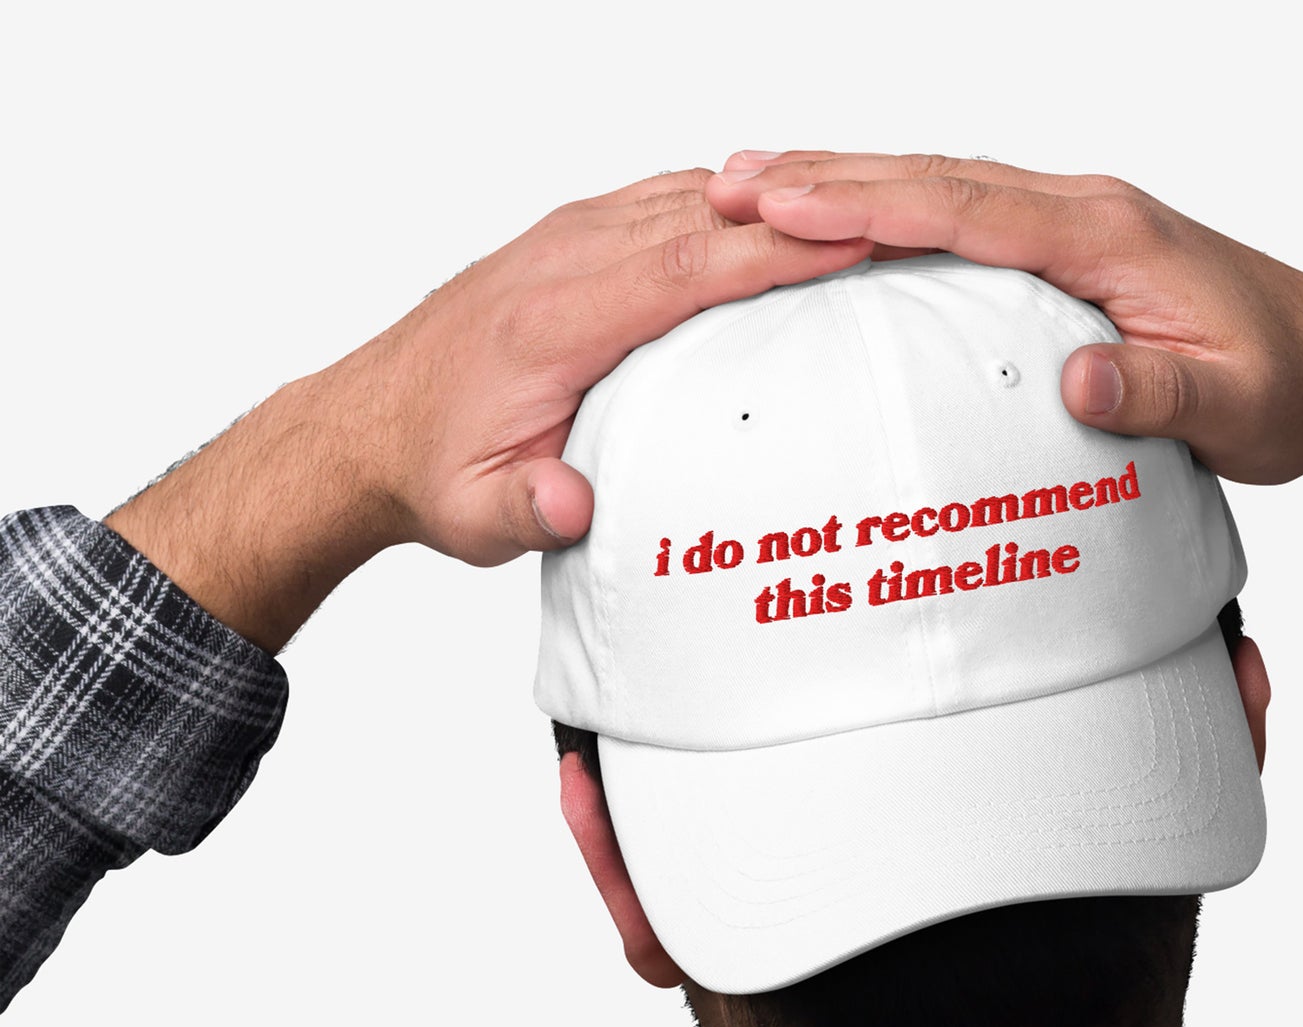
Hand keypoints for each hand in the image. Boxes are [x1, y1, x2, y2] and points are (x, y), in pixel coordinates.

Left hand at [108, 172, 870, 648]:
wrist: (365, 427)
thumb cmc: (434, 468)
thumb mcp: (476, 513)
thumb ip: (526, 507)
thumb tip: (571, 505)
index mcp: (551, 321)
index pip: (681, 269)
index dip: (771, 251)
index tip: (851, 239)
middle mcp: (560, 263)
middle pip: (702, 217)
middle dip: (802, 212)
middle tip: (897, 213)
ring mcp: (566, 242)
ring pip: (687, 198)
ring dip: (773, 202)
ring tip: (864, 208)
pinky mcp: (573, 243)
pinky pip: (666, 205)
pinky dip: (730, 205)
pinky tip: (782, 221)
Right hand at [706, 152, 1302, 508]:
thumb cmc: (1283, 384)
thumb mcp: (1232, 407)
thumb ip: (1159, 390)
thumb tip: (1080, 378)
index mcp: (1109, 234)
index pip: (967, 206)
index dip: (868, 201)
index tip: (783, 198)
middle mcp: (1086, 210)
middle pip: (937, 178)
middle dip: (829, 176)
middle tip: (731, 178)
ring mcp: (1077, 223)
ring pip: (945, 187)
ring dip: (852, 185)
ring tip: (759, 188)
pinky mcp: (1073, 250)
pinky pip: (967, 218)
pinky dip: (899, 213)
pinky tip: (853, 228)